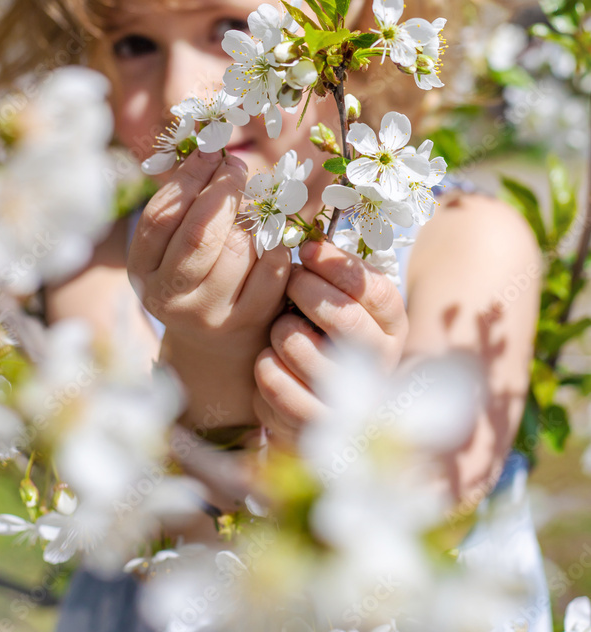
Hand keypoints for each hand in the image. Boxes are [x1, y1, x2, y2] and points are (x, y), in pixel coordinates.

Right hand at [127, 148, 290, 424]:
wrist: (217, 346)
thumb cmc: (199, 273)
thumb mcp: (177, 244)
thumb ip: (187, 202)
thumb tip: (212, 145)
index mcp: (142, 269)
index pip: (161, 216)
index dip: (189, 178)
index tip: (211, 152)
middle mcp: (167, 296)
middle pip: (199, 233)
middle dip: (223, 190)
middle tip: (237, 167)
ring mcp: (206, 314)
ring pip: (237, 250)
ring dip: (251, 217)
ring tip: (255, 204)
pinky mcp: (244, 324)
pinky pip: (270, 272)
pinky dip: (278, 246)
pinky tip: (275, 235)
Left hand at [253, 239, 407, 444]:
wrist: (317, 405)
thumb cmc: (325, 336)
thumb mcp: (341, 301)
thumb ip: (334, 271)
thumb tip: (308, 232)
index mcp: (392, 327)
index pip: (375, 289)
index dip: (338, 264)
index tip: (309, 249)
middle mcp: (379, 365)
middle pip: (343, 317)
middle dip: (305, 290)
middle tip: (291, 282)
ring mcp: (349, 402)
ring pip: (297, 345)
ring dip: (280, 330)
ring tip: (284, 332)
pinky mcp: (314, 425)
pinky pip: (273, 381)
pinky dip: (265, 365)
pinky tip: (274, 363)